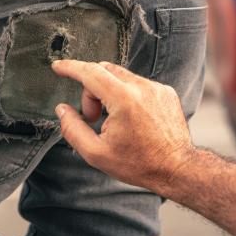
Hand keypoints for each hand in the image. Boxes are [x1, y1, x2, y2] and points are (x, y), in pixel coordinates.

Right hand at [51, 60, 194, 191]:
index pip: (90, 72)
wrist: (177, 168)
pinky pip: (138, 84)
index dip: (70, 68)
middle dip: (90, 90)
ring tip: (113, 122)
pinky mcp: (166, 92)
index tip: (58, 67)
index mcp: (123, 99)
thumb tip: (62, 109)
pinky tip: (132, 119)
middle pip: (103, 71)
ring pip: (121, 76)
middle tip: (91, 117)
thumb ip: (72, 129)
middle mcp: (142, 87)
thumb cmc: (138, 164)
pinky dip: (127, 95)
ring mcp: (156, 88)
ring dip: (108, 92)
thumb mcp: (96, 153)